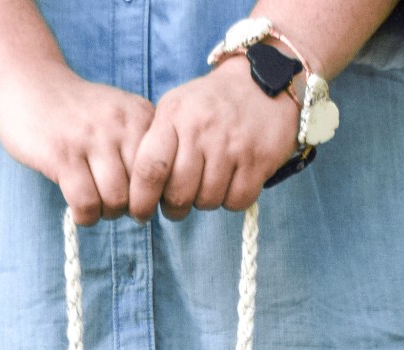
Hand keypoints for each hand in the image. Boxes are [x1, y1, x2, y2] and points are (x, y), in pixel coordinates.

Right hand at [0, 62, 154, 226]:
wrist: (29, 84)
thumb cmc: (79, 114)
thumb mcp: (120, 117)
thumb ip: (143, 148)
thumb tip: (158, 202)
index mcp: (140, 116)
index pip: (164, 174)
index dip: (153, 195)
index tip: (138, 198)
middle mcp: (119, 124)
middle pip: (142, 192)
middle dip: (130, 208)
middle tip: (115, 205)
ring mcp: (90, 139)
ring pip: (116, 201)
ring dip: (106, 214)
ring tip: (96, 205)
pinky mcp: (62, 156)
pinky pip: (86, 203)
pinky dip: (86, 216)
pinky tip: (80, 210)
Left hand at [128, 57, 299, 221]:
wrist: (264, 82)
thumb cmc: (210, 105)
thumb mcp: (176, 110)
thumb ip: (155, 146)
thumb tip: (138, 194)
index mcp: (174, 116)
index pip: (149, 169)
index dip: (141, 200)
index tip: (141, 212)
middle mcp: (202, 129)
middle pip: (178, 194)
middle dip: (175, 208)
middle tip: (178, 202)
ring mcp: (232, 144)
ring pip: (207, 201)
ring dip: (205, 201)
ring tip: (208, 182)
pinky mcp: (258, 159)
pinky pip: (236, 201)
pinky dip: (232, 199)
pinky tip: (232, 181)